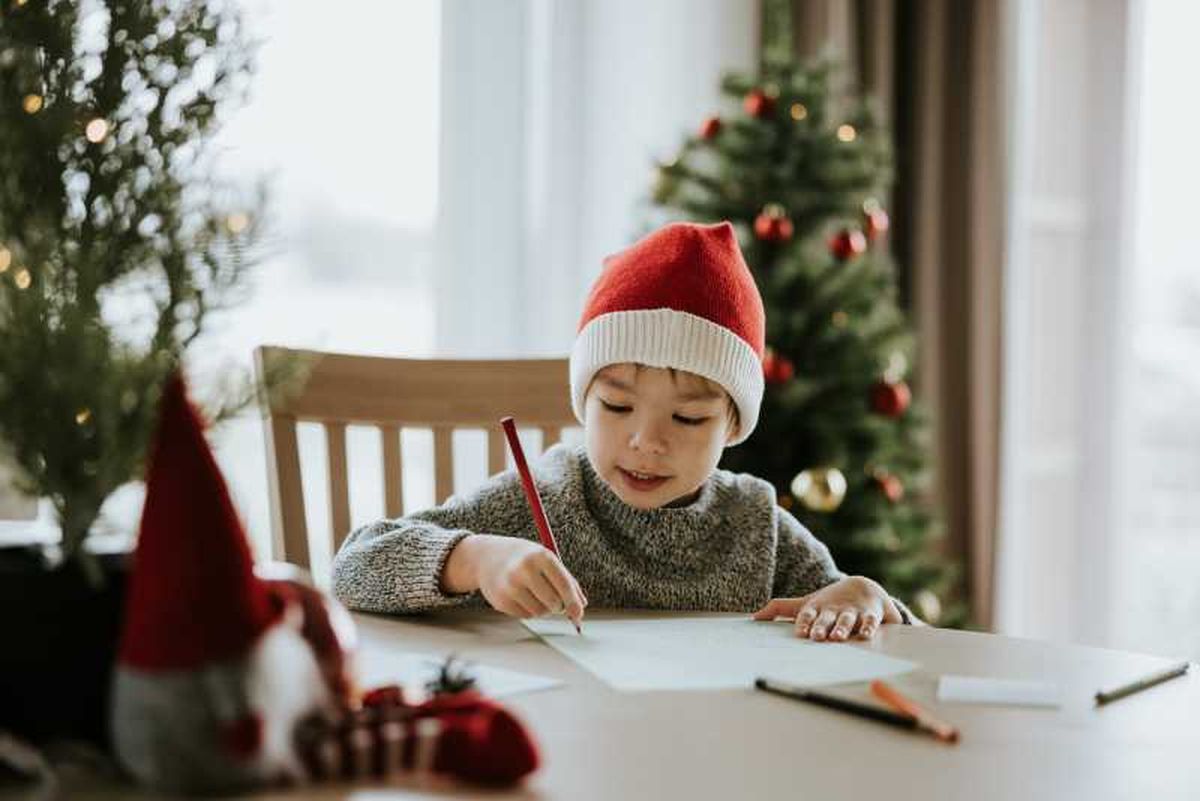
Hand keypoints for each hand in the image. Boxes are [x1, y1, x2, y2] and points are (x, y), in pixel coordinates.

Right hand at [446, 535, 585, 624]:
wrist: (486, 557)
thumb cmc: (523, 558)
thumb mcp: (546, 559)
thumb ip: (566, 581)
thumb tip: (581, 607)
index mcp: (541, 556)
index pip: (563, 584)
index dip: (573, 602)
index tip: (578, 615)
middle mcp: (524, 570)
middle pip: (553, 603)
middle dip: (558, 606)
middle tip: (555, 601)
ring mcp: (510, 586)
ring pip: (540, 612)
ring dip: (543, 609)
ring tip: (534, 593)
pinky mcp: (501, 601)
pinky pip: (525, 616)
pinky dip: (528, 610)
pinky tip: (520, 596)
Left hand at [751, 576, 900, 640]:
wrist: (863, 586)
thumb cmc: (829, 601)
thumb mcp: (806, 603)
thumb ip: (780, 608)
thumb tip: (753, 616)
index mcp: (817, 608)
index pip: (808, 615)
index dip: (804, 623)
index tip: (801, 633)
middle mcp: (833, 609)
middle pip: (826, 618)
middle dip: (821, 627)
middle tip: (816, 636)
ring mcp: (852, 611)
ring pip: (847, 620)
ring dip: (842, 627)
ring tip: (837, 637)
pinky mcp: (871, 614)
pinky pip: (871, 621)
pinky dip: (869, 628)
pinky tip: (866, 635)